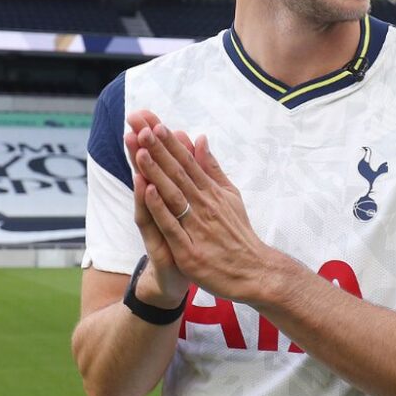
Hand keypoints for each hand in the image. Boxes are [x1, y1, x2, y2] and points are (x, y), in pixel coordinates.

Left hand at [128, 119, 272, 302]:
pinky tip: (147, 192)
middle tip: (141, 126)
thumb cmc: (238, 235)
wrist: (255, 272)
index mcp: (212, 193)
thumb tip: (201, 139)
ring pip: (173, 195)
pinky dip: (160, 208)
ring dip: (156, 171)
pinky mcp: (190, 251)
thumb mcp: (230, 196)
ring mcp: (198, 228)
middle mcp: (205, 206)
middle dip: (158, 149)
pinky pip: (172, 226)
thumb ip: (213, 169)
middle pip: (178, 173)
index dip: (170, 144)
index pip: (188, 163)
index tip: (154, 123)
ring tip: (140, 149)